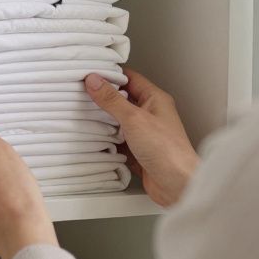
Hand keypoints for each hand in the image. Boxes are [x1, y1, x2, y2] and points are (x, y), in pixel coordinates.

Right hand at [84, 68, 198, 206]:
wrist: (177, 184)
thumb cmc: (166, 149)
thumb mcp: (134, 118)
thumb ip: (112, 100)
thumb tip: (95, 81)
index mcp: (155, 100)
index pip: (130, 79)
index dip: (111, 75)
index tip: (91, 75)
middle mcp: (151, 115)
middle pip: (122, 101)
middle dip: (103, 99)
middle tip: (82, 95)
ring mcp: (144, 134)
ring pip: (119, 122)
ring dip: (103, 121)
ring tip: (83, 115)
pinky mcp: (138, 152)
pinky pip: (118, 142)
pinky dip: (107, 142)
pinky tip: (94, 140)